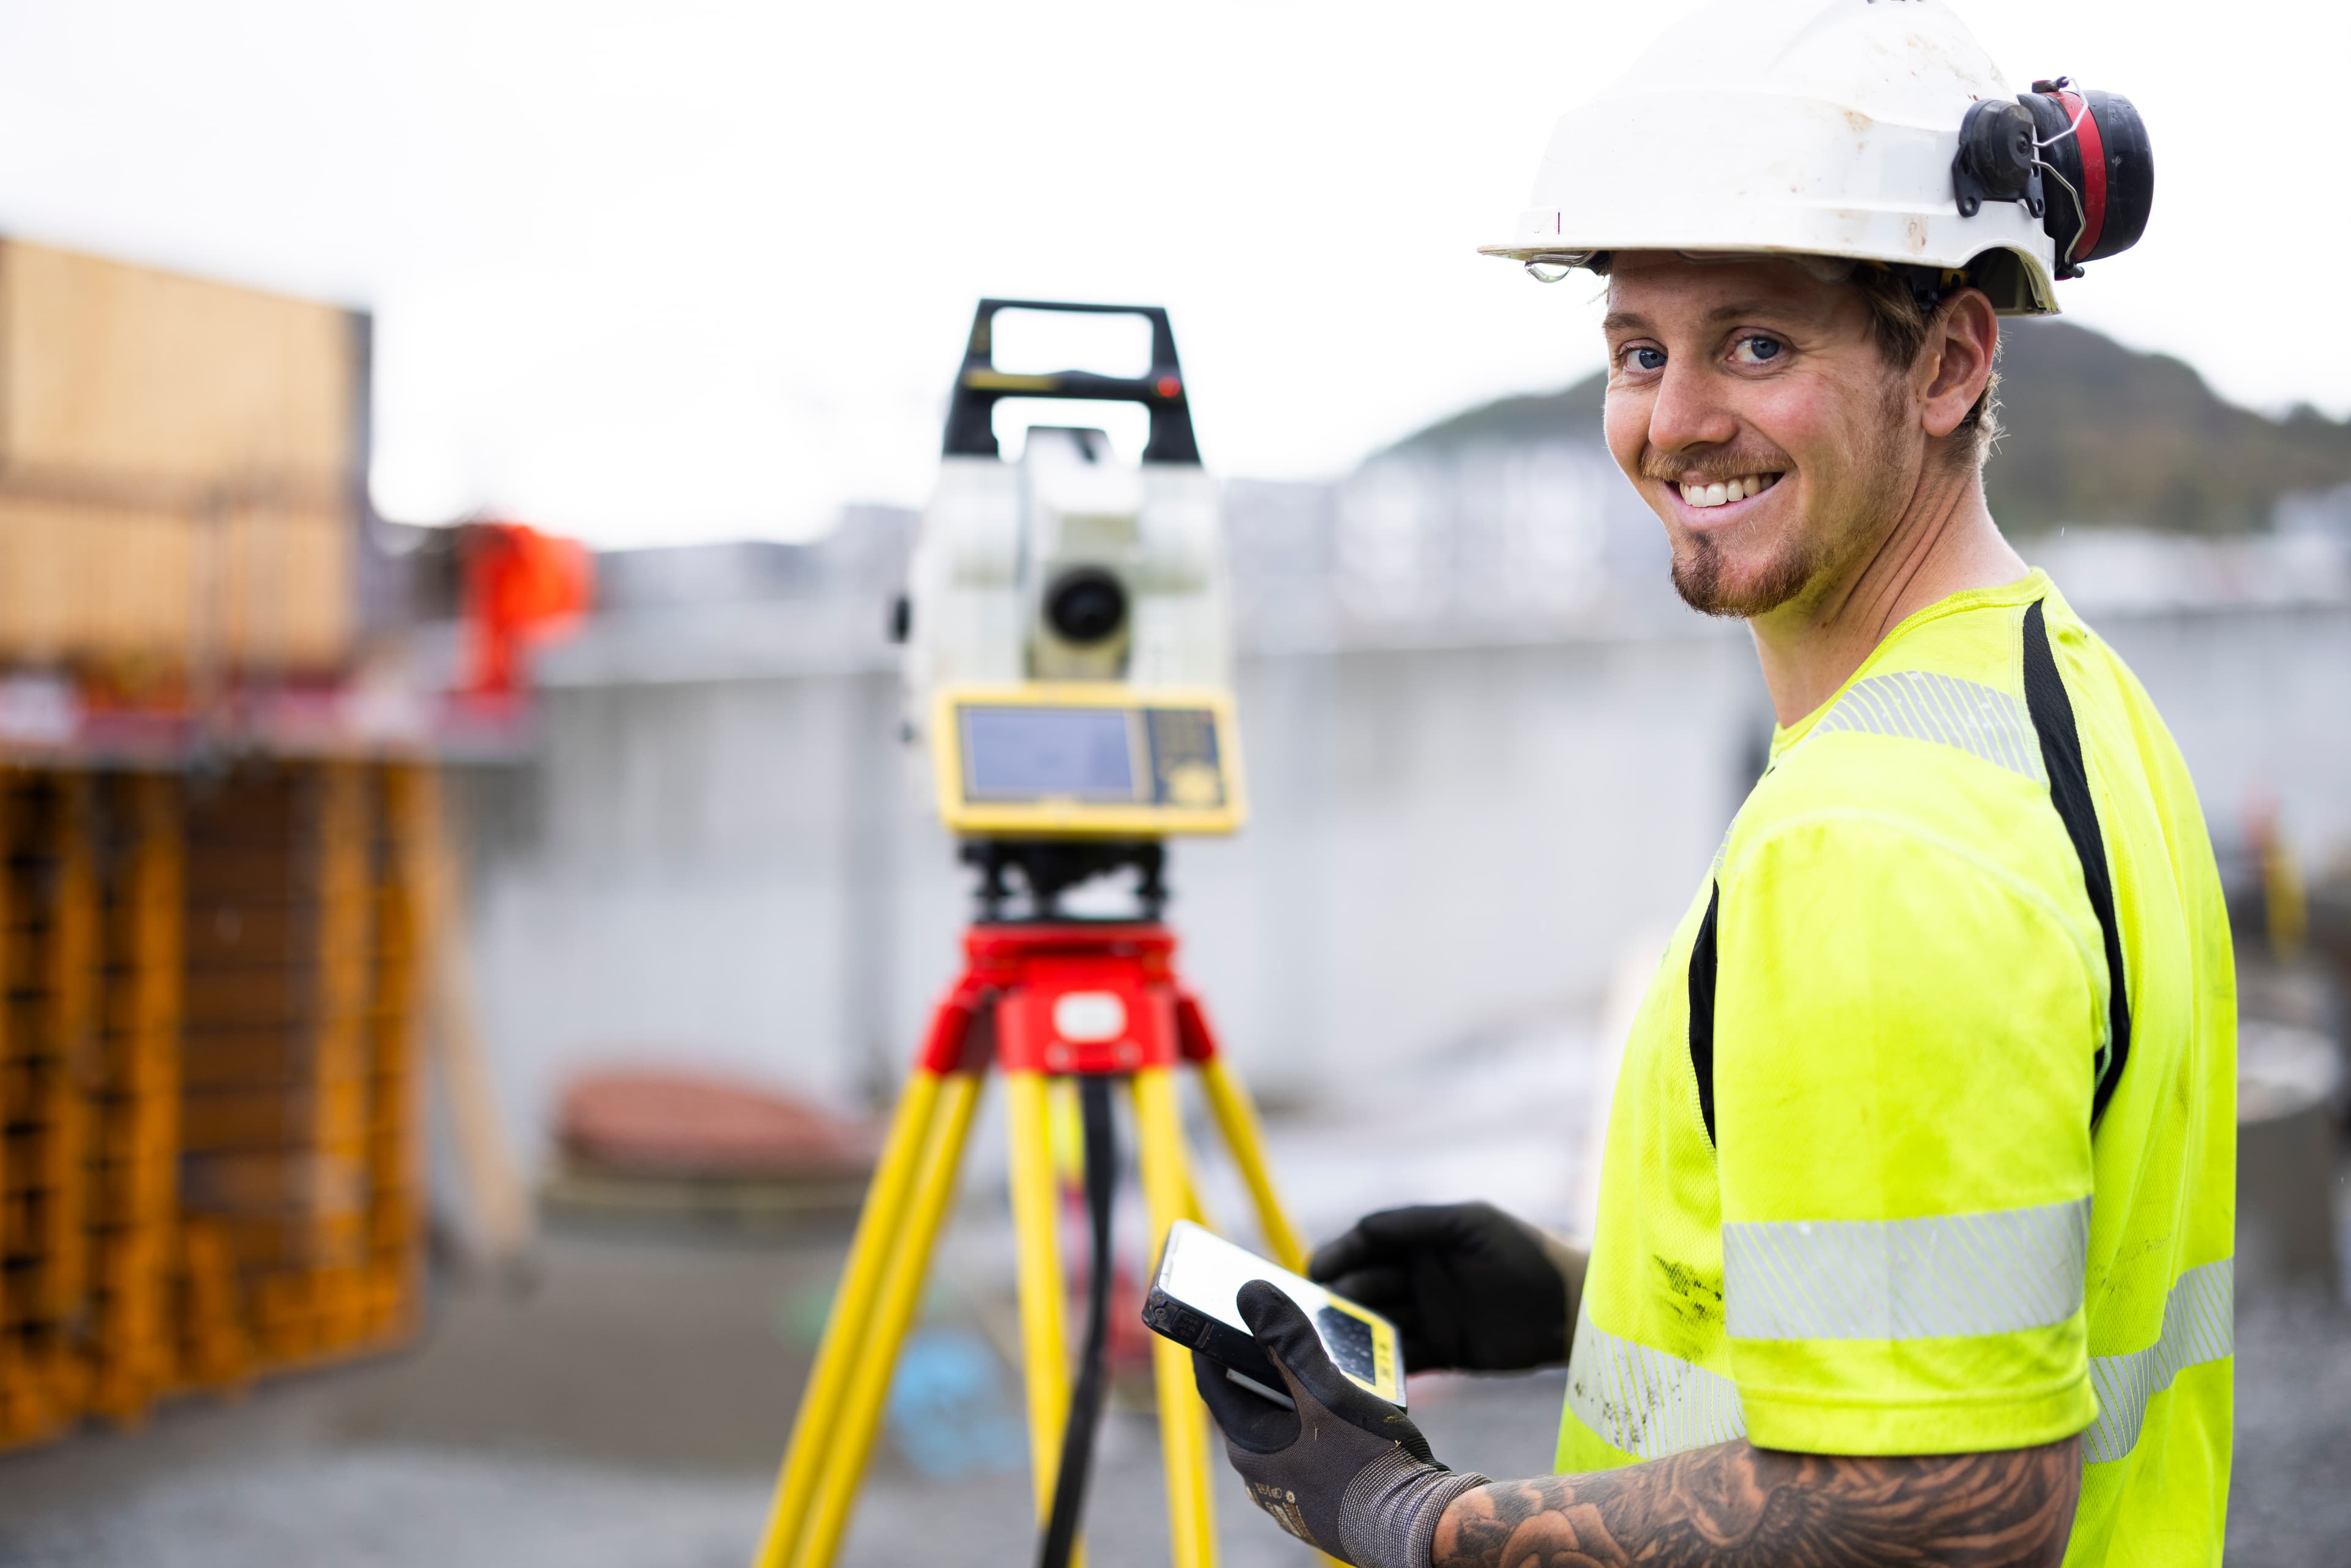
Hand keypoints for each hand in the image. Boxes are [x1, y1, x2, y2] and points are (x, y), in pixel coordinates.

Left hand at [1193, 1281, 1489, 1567]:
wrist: (1420, 1529)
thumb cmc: (1369, 1465)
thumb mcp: (1327, 1392)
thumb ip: (1288, 1341)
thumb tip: (1250, 1292)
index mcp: (1249, 1446)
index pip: (1213, 1378)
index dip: (1216, 1335)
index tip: (1226, 1302)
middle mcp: (1262, 1471)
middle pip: (1254, 1395)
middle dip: (1271, 1357)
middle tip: (1294, 1321)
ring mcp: (1292, 1486)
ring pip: (1287, 1418)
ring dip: (1303, 1385)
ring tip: (1333, 1356)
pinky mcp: (1322, 1494)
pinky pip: (1312, 1440)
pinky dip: (1323, 1413)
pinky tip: (1354, 1398)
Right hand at [1308, 1202, 1582, 1373]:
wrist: (1571, 1307)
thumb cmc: (1524, 1252)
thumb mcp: (1470, 1223)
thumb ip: (1416, 1222)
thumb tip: (1362, 1227)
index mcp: (1422, 1240)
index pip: (1366, 1243)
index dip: (1338, 1254)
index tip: (1314, 1270)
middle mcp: (1419, 1277)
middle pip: (1365, 1284)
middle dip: (1339, 1295)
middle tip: (1317, 1312)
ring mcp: (1430, 1315)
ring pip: (1378, 1323)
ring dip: (1354, 1332)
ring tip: (1332, 1343)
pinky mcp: (1445, 1352)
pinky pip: (1404, 1360)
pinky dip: (1382, 1366)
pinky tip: (1363, 1372)